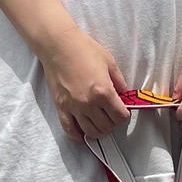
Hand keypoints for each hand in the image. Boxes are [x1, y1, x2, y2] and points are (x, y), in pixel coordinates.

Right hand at [39, 25, 130, 140]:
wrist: (58, 45)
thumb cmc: (84, 49)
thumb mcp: (110, 62)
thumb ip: (120, 81)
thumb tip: (123, 95)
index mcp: (104, 92)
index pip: (120, 117)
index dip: (123, 115)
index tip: (121, 110)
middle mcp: (89, 103)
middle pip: (106, 127)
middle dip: (112, 123)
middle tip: (110, 114)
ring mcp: (73, 108)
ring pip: (91, 132)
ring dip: (98, 130)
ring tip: (99, 121)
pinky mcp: (61, 108)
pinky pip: (70, 130)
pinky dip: (78, 136)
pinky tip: (83, 134)